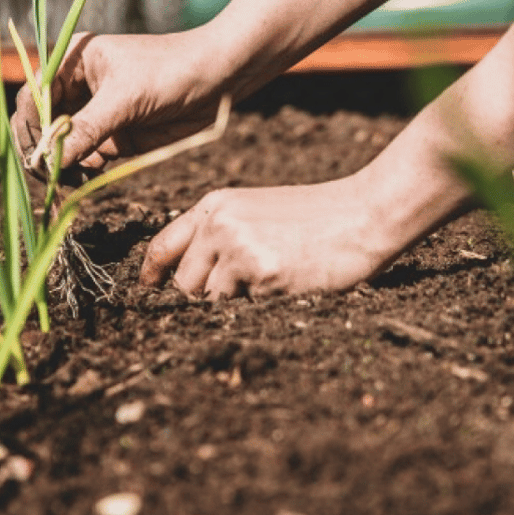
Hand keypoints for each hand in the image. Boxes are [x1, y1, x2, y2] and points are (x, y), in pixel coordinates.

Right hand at [11, 31, 227, 182]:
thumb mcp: (126, 98)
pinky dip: (82, 172)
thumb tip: (52, 160)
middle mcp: (77, 88)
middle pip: (41, 125)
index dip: (29, 125)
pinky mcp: (112, 138)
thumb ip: (88, 128)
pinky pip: (85, 160)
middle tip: (49, 175)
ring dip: (62, 165)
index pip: (34, 96)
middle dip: (43, 150)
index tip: (36, 153)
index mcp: (72, 62)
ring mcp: (94, 115)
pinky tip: (91, 176)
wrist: (218, 81)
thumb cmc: (171, 72)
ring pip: (61, 147)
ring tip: (73, 178)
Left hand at [137, 110, 478, 298]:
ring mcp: (237, 247)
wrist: (364, 214)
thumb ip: (222, 236)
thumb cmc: (319, 218)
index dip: (152, 274)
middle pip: (184, 284)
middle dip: (207, 295)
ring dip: (237, 302)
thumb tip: (187, 281)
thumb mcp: (259, 212)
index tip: (148, 290)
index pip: (164, 245)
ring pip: (212, 300)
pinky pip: (243, 309)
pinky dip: (262, 306)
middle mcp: (218, 223)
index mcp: (216, 205)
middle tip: (246, 288)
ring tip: (275, 277)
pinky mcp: (260, 272)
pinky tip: (290, 281)